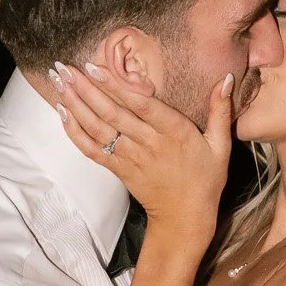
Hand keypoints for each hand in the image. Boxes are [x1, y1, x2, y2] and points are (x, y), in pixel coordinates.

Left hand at [54, 61, 232, 248]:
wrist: (185, 218)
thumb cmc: (205, 180)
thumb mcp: (221, 145)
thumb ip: (220, 110)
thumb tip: (227, 78)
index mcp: (174, 133)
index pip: (141, 105)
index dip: (116, 86)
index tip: (95, 67)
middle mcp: (149, 144)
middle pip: (113, 113)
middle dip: (85, 89)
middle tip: (63, 67)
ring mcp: (131, 158)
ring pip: (99, 129)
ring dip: (76, 105)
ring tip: (58, 82)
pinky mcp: (119, 170)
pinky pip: (92, 150)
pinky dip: (75, 132)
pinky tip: (62, 112)